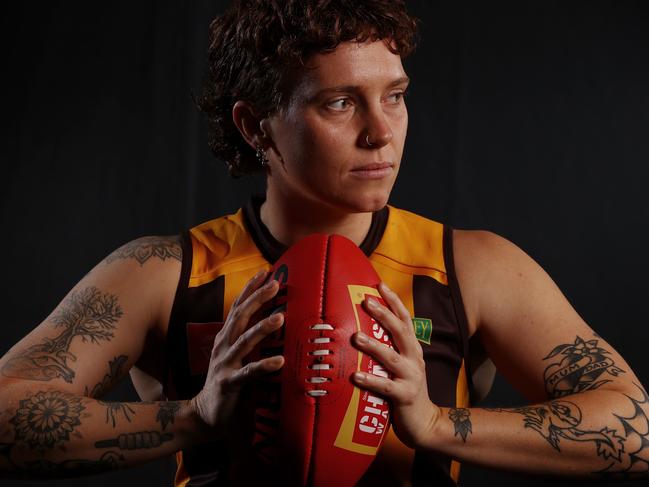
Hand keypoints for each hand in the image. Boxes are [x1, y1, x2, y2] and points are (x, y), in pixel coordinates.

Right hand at [191, 270, 283, 440]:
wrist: (205, 414)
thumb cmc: (227, 381)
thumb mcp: (236, 355)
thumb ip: (249, 338)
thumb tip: (274, 319)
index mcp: (225, 337)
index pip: (238, 307)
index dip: (250, 289)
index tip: (264, 272)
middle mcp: (223, 346)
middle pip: (240, 317)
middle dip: (257, 298)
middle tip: (275, 284)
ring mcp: (224, 364)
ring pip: (244, 341)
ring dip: (262, 328)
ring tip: (280, 316)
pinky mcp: (228, 383)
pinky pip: (248, 373)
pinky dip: (264, 365)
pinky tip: (279, 361)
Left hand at [351, 282, 439, 448]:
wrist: (425, 422)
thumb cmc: (405, 389)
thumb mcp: (400, 364)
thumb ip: (388, 348)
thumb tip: (360, 329)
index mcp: (412, 349)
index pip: (404, 319)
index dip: (393, 301)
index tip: (380, 284)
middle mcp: (414, 358)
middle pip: (400, 331)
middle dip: (384, 315)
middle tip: (366, 301)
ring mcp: (411, 377)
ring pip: (391, 357)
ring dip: (374, 346)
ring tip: (356, 337)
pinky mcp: (405, 396)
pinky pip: (386, 387)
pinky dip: (371, 380)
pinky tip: (356, 376)